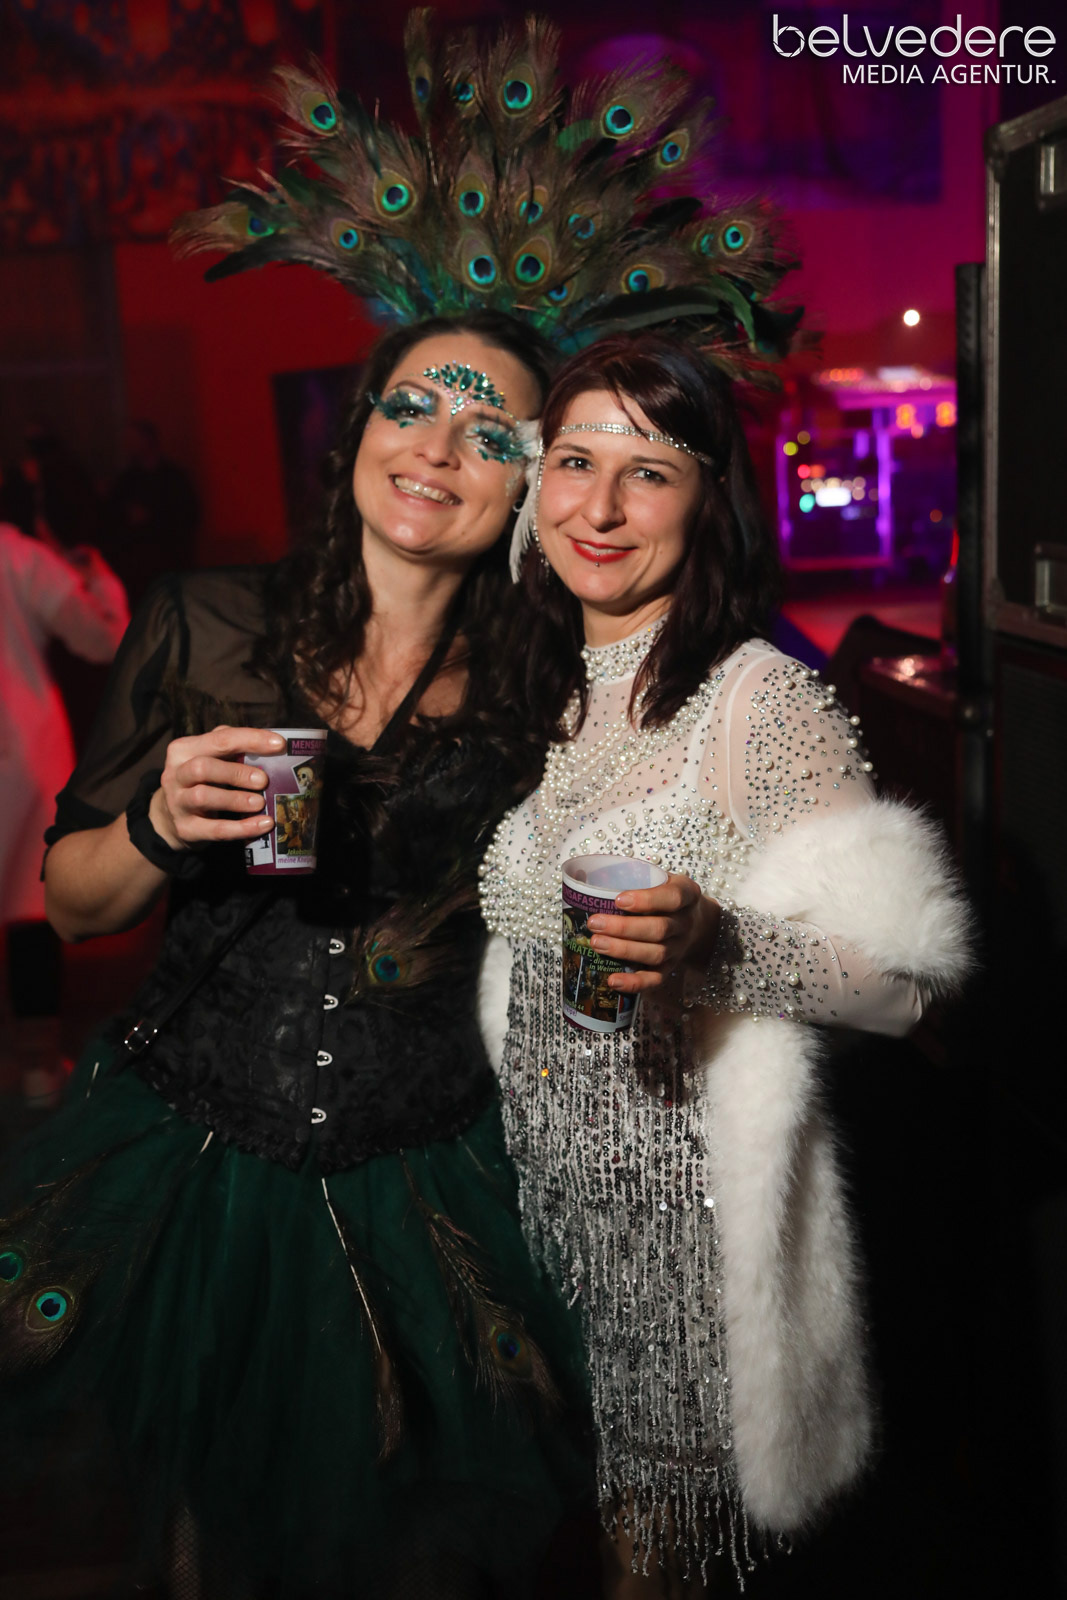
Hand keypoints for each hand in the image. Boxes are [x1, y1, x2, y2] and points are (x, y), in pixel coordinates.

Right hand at [148, 725, 285, 850]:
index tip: (279, 744)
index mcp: (184, 749)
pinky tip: (262, 825)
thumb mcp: (211, 759)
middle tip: (264, 780)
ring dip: (235, 800)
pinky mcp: (185, 829)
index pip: (219, 739)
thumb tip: (273, 745)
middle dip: (236, 772)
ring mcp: (177, 802)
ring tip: (260, 803)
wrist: (171, 818)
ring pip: (203, 797)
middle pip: (202, 767)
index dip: (251, 740)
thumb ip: (233, 748)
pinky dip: (241, 828)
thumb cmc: (201, 781)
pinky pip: (214, 829)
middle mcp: (175, 774)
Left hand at [586, 873, 721, 994]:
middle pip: (659, 929)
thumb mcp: (660, 878)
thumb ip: (632, 876)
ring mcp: (679, 948)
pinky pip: (655, 979)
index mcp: (687, 894)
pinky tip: (613, 980)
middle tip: (595, 923)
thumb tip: (579, 873)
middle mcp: (685, 923)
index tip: (618, 900)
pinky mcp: (670, 967)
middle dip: (624, 928)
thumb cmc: (666, 896)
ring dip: (623, 950)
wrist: (697, 923)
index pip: (672, 897)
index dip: (646, 900)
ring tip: (596, 943)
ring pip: (655, 954)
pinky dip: (635, 983)